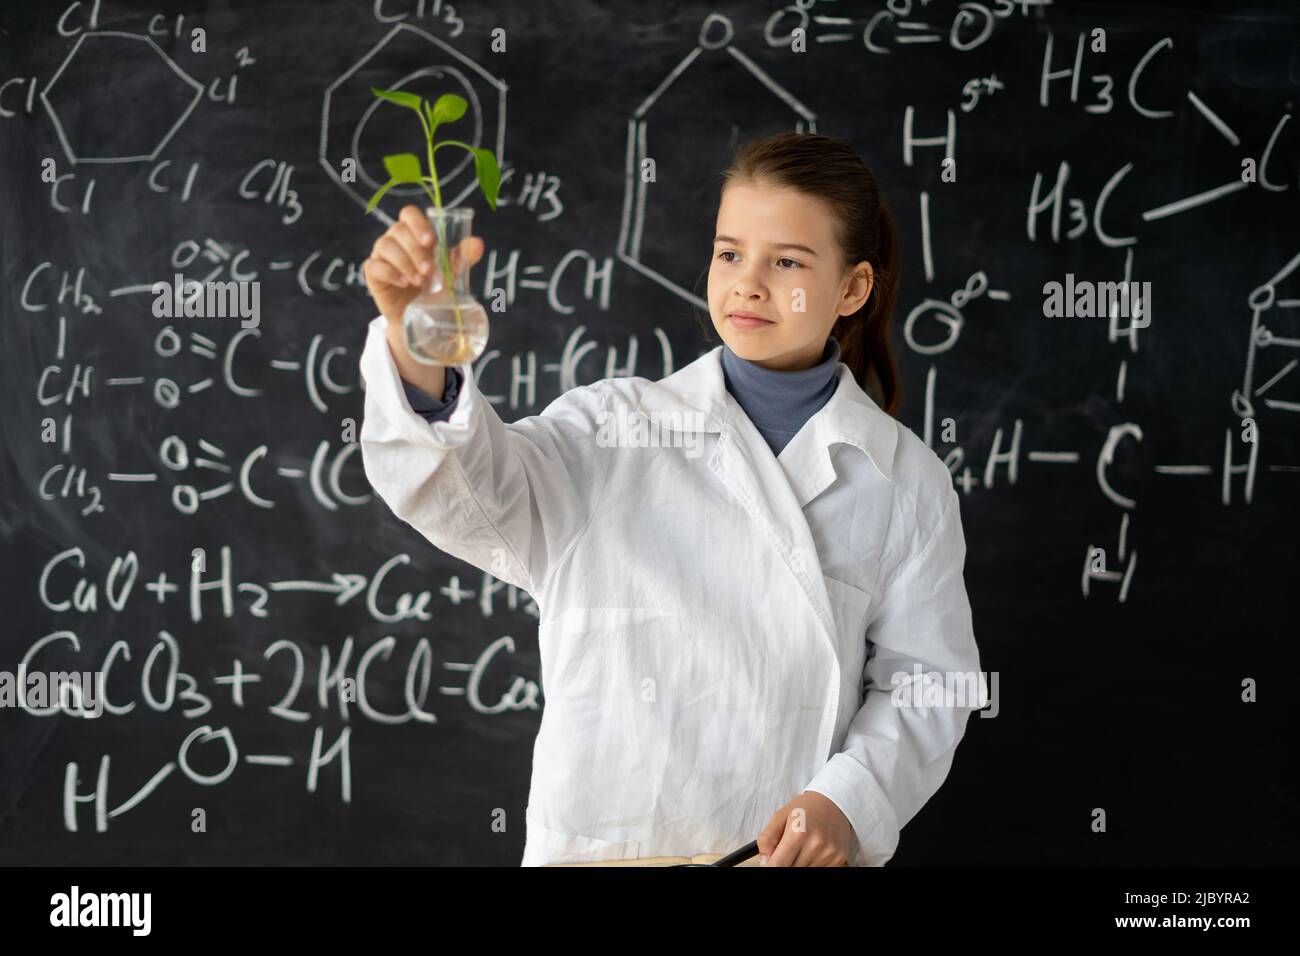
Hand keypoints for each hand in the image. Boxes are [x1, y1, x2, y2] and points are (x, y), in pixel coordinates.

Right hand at [362, 204, 484, 328]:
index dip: (418, 223)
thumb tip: (477, 243)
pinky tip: (404, 283)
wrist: (422, 315)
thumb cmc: (436, 286)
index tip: (430, 241)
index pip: (409, 214)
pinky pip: (374, 265)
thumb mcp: (453, 271)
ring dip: (405, 262)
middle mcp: (395, 239)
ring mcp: (382, 254)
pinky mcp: (373, 273)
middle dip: (415, 250)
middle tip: (429, 270)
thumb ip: (464, 256)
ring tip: (419, 281)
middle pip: (398, 230)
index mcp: (414, 232)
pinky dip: (391, 273)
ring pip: (385, 245)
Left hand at [756, 791, 854, 866]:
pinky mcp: (838, 860)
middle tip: (788, 849)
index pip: (778, 864)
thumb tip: (765, 862)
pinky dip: (811, 864)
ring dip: (799, 863)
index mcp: (798, 832)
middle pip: (790, 870)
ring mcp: (829, 854)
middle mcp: (816, 845)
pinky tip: (812, 851)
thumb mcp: (780, 816)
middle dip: (785, 862)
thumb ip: (767, 839)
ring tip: (802, 847)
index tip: (770, 863)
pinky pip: (818, 871)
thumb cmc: (805, 809)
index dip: (771, 866)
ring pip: (804, 872)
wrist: (833, 803)